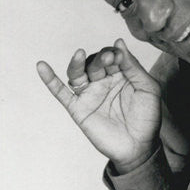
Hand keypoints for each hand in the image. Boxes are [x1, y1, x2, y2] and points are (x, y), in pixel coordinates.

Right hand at [36, 38, 161, 172]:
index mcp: (120, 74)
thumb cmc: (147, 117)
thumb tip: (118, 42)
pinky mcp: (78, 108)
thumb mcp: (148, 88)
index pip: (112, 56)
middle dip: (101, 59)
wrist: (139, 146)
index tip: (119, 56)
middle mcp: (103, 81)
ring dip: (78, 63)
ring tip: (80, 54)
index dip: (114, 54)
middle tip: (109, 58)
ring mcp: (89, 94)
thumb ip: (133, 67)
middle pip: (95, 63)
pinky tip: (42, 66)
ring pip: (77, 73)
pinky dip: (50, 80)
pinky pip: (61, 93)